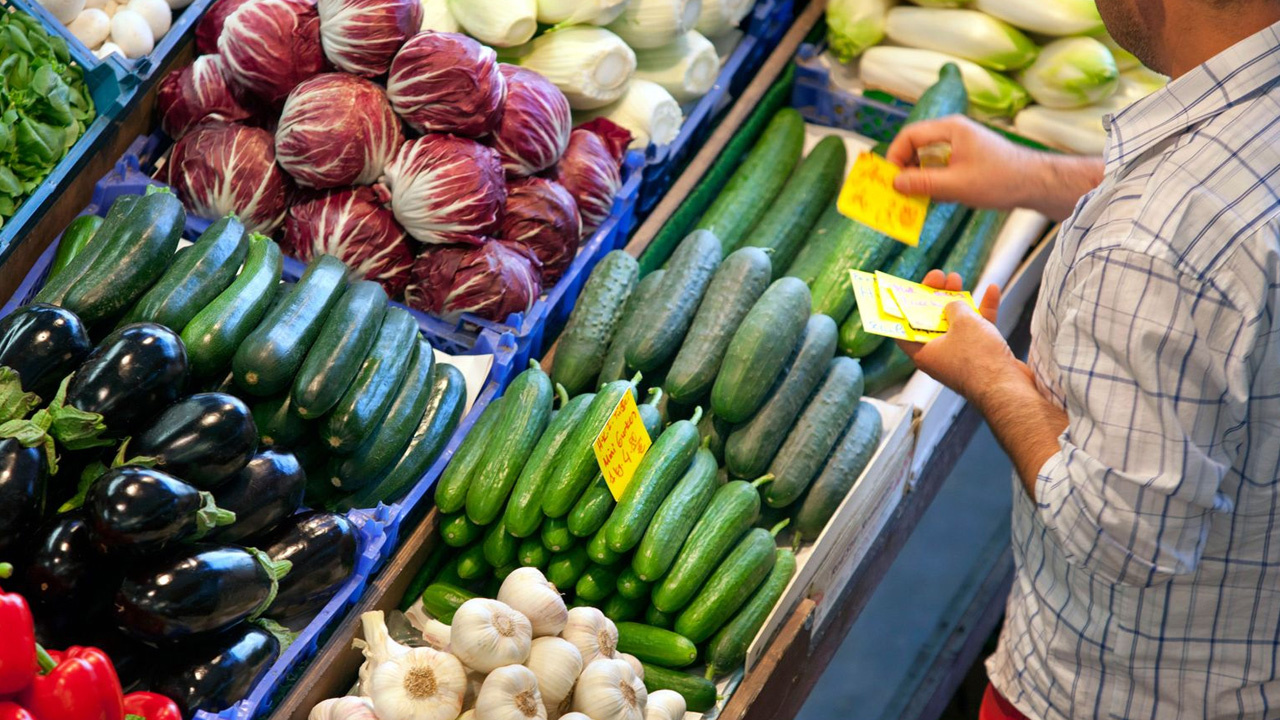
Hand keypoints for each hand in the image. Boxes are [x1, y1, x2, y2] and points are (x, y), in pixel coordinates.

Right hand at [887, 115, 1105, 220]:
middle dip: (906, 170)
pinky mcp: (966, 159)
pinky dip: (934, 182)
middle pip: (916, 146)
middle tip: (901, 192)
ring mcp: (960, 146)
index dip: (895, 157)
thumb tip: (895, 183)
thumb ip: (923, 183)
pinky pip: (940, 167)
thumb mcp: (957, 185)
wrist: (1035, 184)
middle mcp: (953, 133)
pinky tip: (938, 198)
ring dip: (920, 178)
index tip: (891, 180)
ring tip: (919, 199)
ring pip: (928, 159)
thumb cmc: (1000, 179)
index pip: (910, 136)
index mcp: (950, 129)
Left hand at [896, 270, 1032, 408]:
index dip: (905, 309)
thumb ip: (954, 306)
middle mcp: (940, 356)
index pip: (905, 330)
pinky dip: (984, 311)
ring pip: (957, 324)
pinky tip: (992, 290)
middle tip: (939, 278)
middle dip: (935, 298)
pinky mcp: (983, 356)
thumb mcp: (961, 322)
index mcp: (923, 353)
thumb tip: (953, 304)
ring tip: (957, 278)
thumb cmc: (978, 357)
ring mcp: (962, 356)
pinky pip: (980, 330)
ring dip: (957, 300)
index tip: (909, 291)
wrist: (1008, 388)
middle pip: (933, 322)